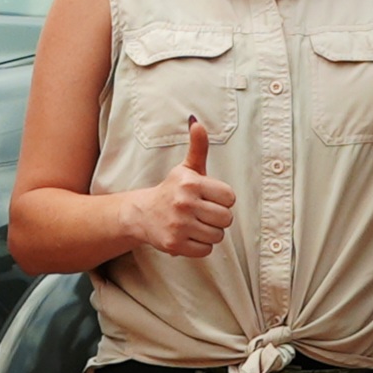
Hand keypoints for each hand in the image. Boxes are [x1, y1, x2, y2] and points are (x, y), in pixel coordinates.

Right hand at [126, 118, 235, 258]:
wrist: (142, 213)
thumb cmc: (172, 190)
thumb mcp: (186, 168)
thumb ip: (198, 147)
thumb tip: (196, 123)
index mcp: (190, 183)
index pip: (230, 198)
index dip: (222, 200)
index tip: (209, 198)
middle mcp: (184, 203)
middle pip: (226, 218)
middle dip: (218, 218)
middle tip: (202, 213)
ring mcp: (178, 225)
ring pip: (217, 236)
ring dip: (209, 233)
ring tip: (195, 224)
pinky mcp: (174, 244)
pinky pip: (206, 250)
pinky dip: (200, 246)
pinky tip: (189, 235)